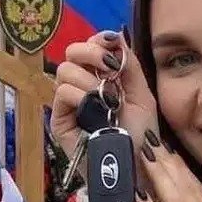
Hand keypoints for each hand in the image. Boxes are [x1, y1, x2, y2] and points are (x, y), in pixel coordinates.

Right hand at [52, 30, 157, 160]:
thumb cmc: (141, 136)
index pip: (90, 45)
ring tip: (106, 101)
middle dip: (91, 53)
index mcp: (103, 77)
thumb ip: (130, 64)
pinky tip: (94, 108)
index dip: (99, 42)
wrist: (135, 166)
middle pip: (72, 51)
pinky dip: (79, 95)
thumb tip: (114, 34)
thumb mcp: (142, 95)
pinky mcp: (59, 119)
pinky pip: (61, 92)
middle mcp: (84, 85)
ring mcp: (70, 103)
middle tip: (109, 70)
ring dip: (89, 81)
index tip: (113, 50)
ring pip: (65, 70)